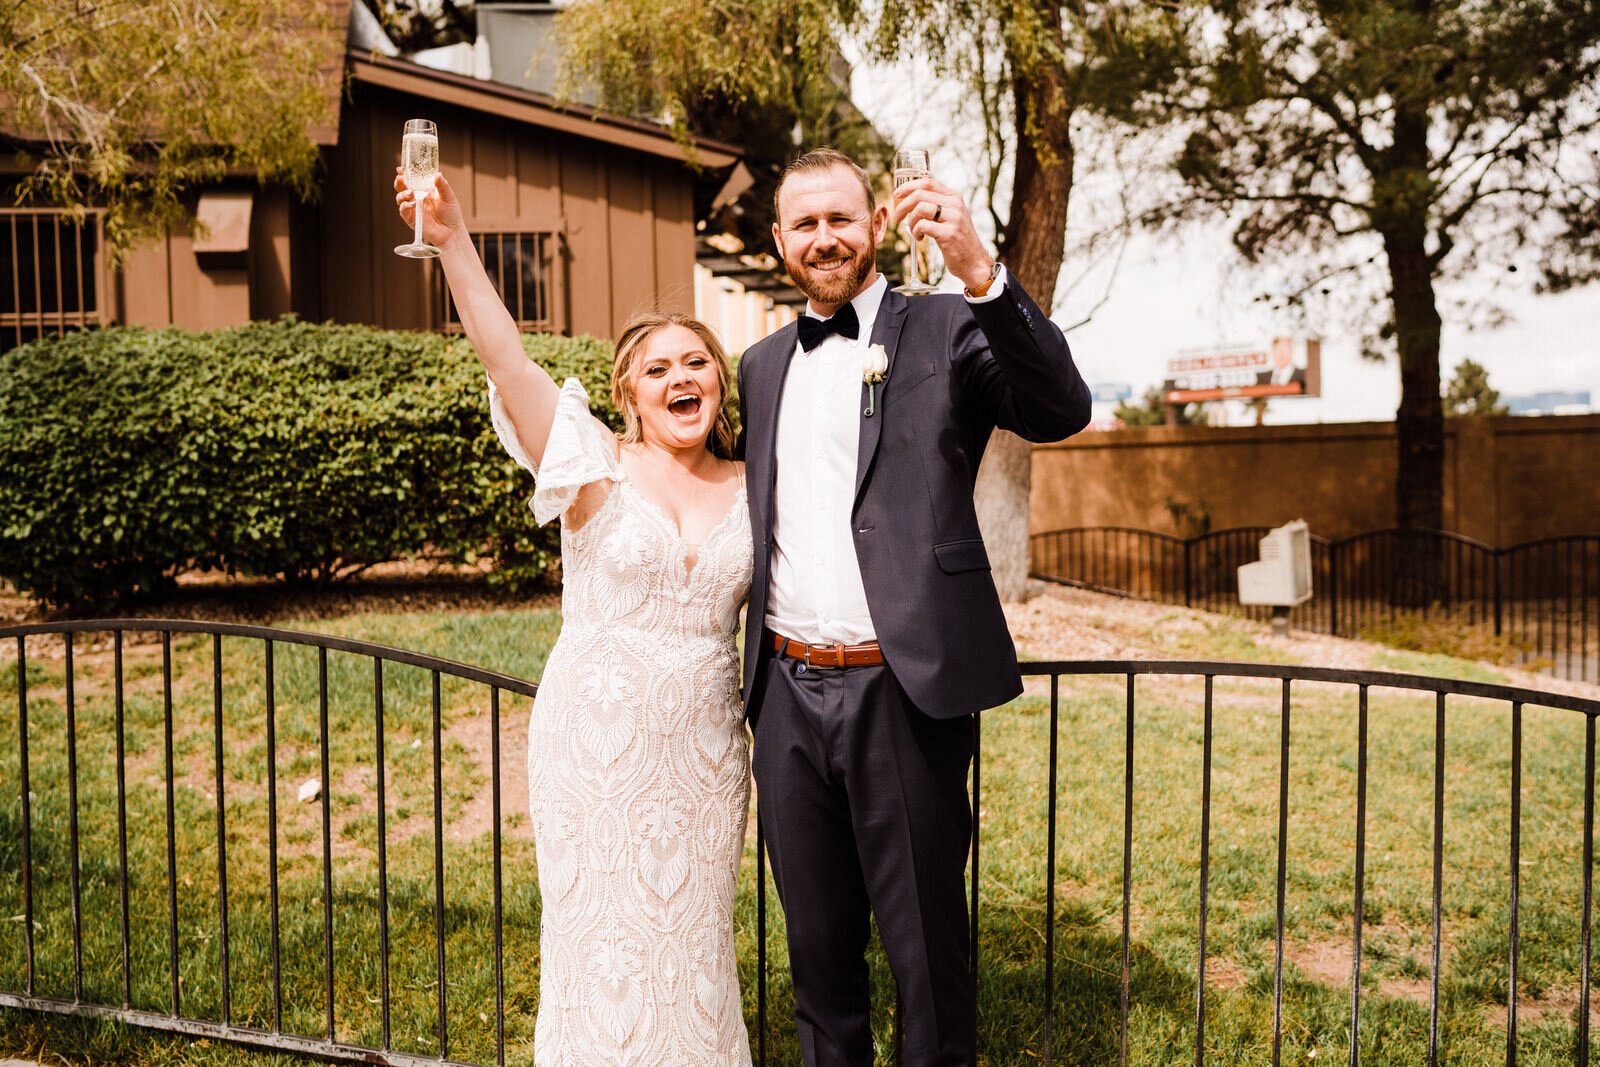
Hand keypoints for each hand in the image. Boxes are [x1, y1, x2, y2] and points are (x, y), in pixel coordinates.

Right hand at [393, 169, 465, 250]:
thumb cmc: (451, 214)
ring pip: (400, 197)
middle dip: (399, 182)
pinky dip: (404, 206)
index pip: (412, 179)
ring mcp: (413, 208)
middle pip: (402, 187)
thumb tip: (437, 174)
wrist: (452, 232)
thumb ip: (442, 186)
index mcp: (424, 189)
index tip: (400, 169)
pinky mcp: (411, 218)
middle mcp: (417, 197)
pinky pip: (403, 210)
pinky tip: (411, 203)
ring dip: (402, 194)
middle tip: (400, 178)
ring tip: (410, 193)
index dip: (405, 174)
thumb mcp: (449, 197)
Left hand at [891, 177, 994, 291]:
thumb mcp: (950, 216)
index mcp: (954, 197)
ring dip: (910, 221)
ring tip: (914, 231)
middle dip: (902, 206)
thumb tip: (909, 199)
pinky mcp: (949, 233)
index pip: (927, 182)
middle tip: (897, 218)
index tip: (896, 195)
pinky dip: (916, 232)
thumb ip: (936, 205)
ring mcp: (953, 218)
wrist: (973, 261)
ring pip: (920, 208)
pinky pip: (922, 225)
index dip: (908, 186)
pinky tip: (920, 238)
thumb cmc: (957, 240)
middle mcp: (955, 204)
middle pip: (920, 194)